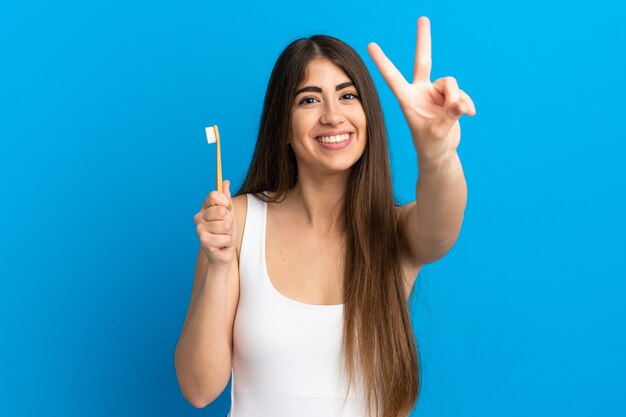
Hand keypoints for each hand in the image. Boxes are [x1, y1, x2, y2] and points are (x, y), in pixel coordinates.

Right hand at [193, 180, 237, 270]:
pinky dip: (227, 242)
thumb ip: (226, 198)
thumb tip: (225, 182)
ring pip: (225, 225)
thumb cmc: (226, 232)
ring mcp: (199, 229)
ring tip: (224, 236)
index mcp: (204, 208)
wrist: (223, 252)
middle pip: (222, 211)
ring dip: (229, 233)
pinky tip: (221, 244)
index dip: (225, 202)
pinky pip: (225, 238)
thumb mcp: (229, 213)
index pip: (214, 195)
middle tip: (226, 228)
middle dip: (230, 221)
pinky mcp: (203, 241)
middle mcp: (199, 217)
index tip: (227, 210)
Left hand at [367, 16, 475, 161]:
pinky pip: (460, 92)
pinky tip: (469, 114)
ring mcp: (435, 93)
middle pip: (423, 60)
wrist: (440, 153)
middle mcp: (420, 91)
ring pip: (450, 82)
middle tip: (422, 18)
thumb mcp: (438, 133)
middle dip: (424, 39)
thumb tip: (461, 104)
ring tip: (458, 113)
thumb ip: (449, 117)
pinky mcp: (449, 97)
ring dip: (456, 97)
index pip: (393, 77)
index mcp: (407, 99)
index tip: (370, 45)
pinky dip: (466, 103)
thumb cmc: (430, 146)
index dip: (383, 61)